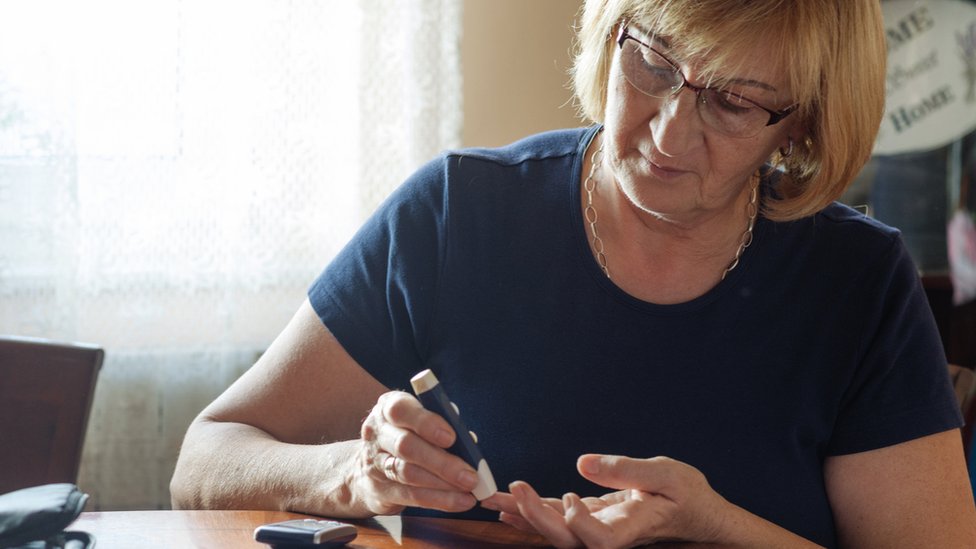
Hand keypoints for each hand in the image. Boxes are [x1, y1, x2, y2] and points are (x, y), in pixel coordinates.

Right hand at [352, 390, 479, 514]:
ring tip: (469, 489)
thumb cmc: (406, 435)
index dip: (426, 423)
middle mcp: (377, 433)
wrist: (367, 467)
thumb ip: (441, 425)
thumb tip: (469, 441)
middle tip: (470, 475)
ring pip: (408, 474)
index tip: (451, 437)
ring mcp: (375, 463)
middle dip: (442, 462)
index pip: (400, 410)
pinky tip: (459, 501)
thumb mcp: (418, 421)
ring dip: (443, 484)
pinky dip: (439, 499)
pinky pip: (411, 496)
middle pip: (406, 446)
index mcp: (388, 407)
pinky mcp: (380, 490)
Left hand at [484, 454, 730, 547]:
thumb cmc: (689, 495)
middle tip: (513, 491)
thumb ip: (626, 469)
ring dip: (525, 514)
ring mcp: (601, 528)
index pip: (602, 540)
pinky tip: (509, 507)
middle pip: (569, 539)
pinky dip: (534, 510)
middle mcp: (613, 534)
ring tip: (493, 499)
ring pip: (557, 530)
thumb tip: (581, 463)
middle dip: (537, 517)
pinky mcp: (595, 519)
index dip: (580, 524)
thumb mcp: (667, 473)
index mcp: (634, 526)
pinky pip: (559, 518)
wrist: (698, 514)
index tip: (569, 498)